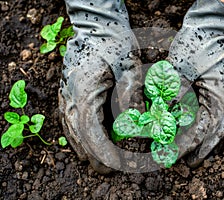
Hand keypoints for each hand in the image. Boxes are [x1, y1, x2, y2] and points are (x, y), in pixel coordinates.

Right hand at [59, 0, 142, 173]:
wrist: (96, 25)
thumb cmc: (114, 41)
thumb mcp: (128, 64)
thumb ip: (130, 93)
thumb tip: (135, 121)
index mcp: (85, 92)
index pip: (92, 133)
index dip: (104, 153)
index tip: (118, 165)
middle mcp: (70, 97)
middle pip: (79, 137)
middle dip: (95, 156)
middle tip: (111, 169)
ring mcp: (66, 95)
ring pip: (72, 131)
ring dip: (86, 148)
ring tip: (101, 160)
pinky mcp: (67, 92)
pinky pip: (69, 120)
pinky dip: (80, 135)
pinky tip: (90, 140)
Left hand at [167, 0, 223, 166]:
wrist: (217, 24)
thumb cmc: (199, 42)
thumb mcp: (182, 67)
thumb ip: (174, 91)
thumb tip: (164, 111)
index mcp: (220, 95)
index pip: (201, 128)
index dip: (185, 143)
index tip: (171, 154)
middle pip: (216, 131)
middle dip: (201, 149)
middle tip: (189, 163)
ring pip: (222, 125)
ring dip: (209, 141)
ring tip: (198, 154)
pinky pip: (223, 114)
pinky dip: (213, 126)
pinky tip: (206, 131)